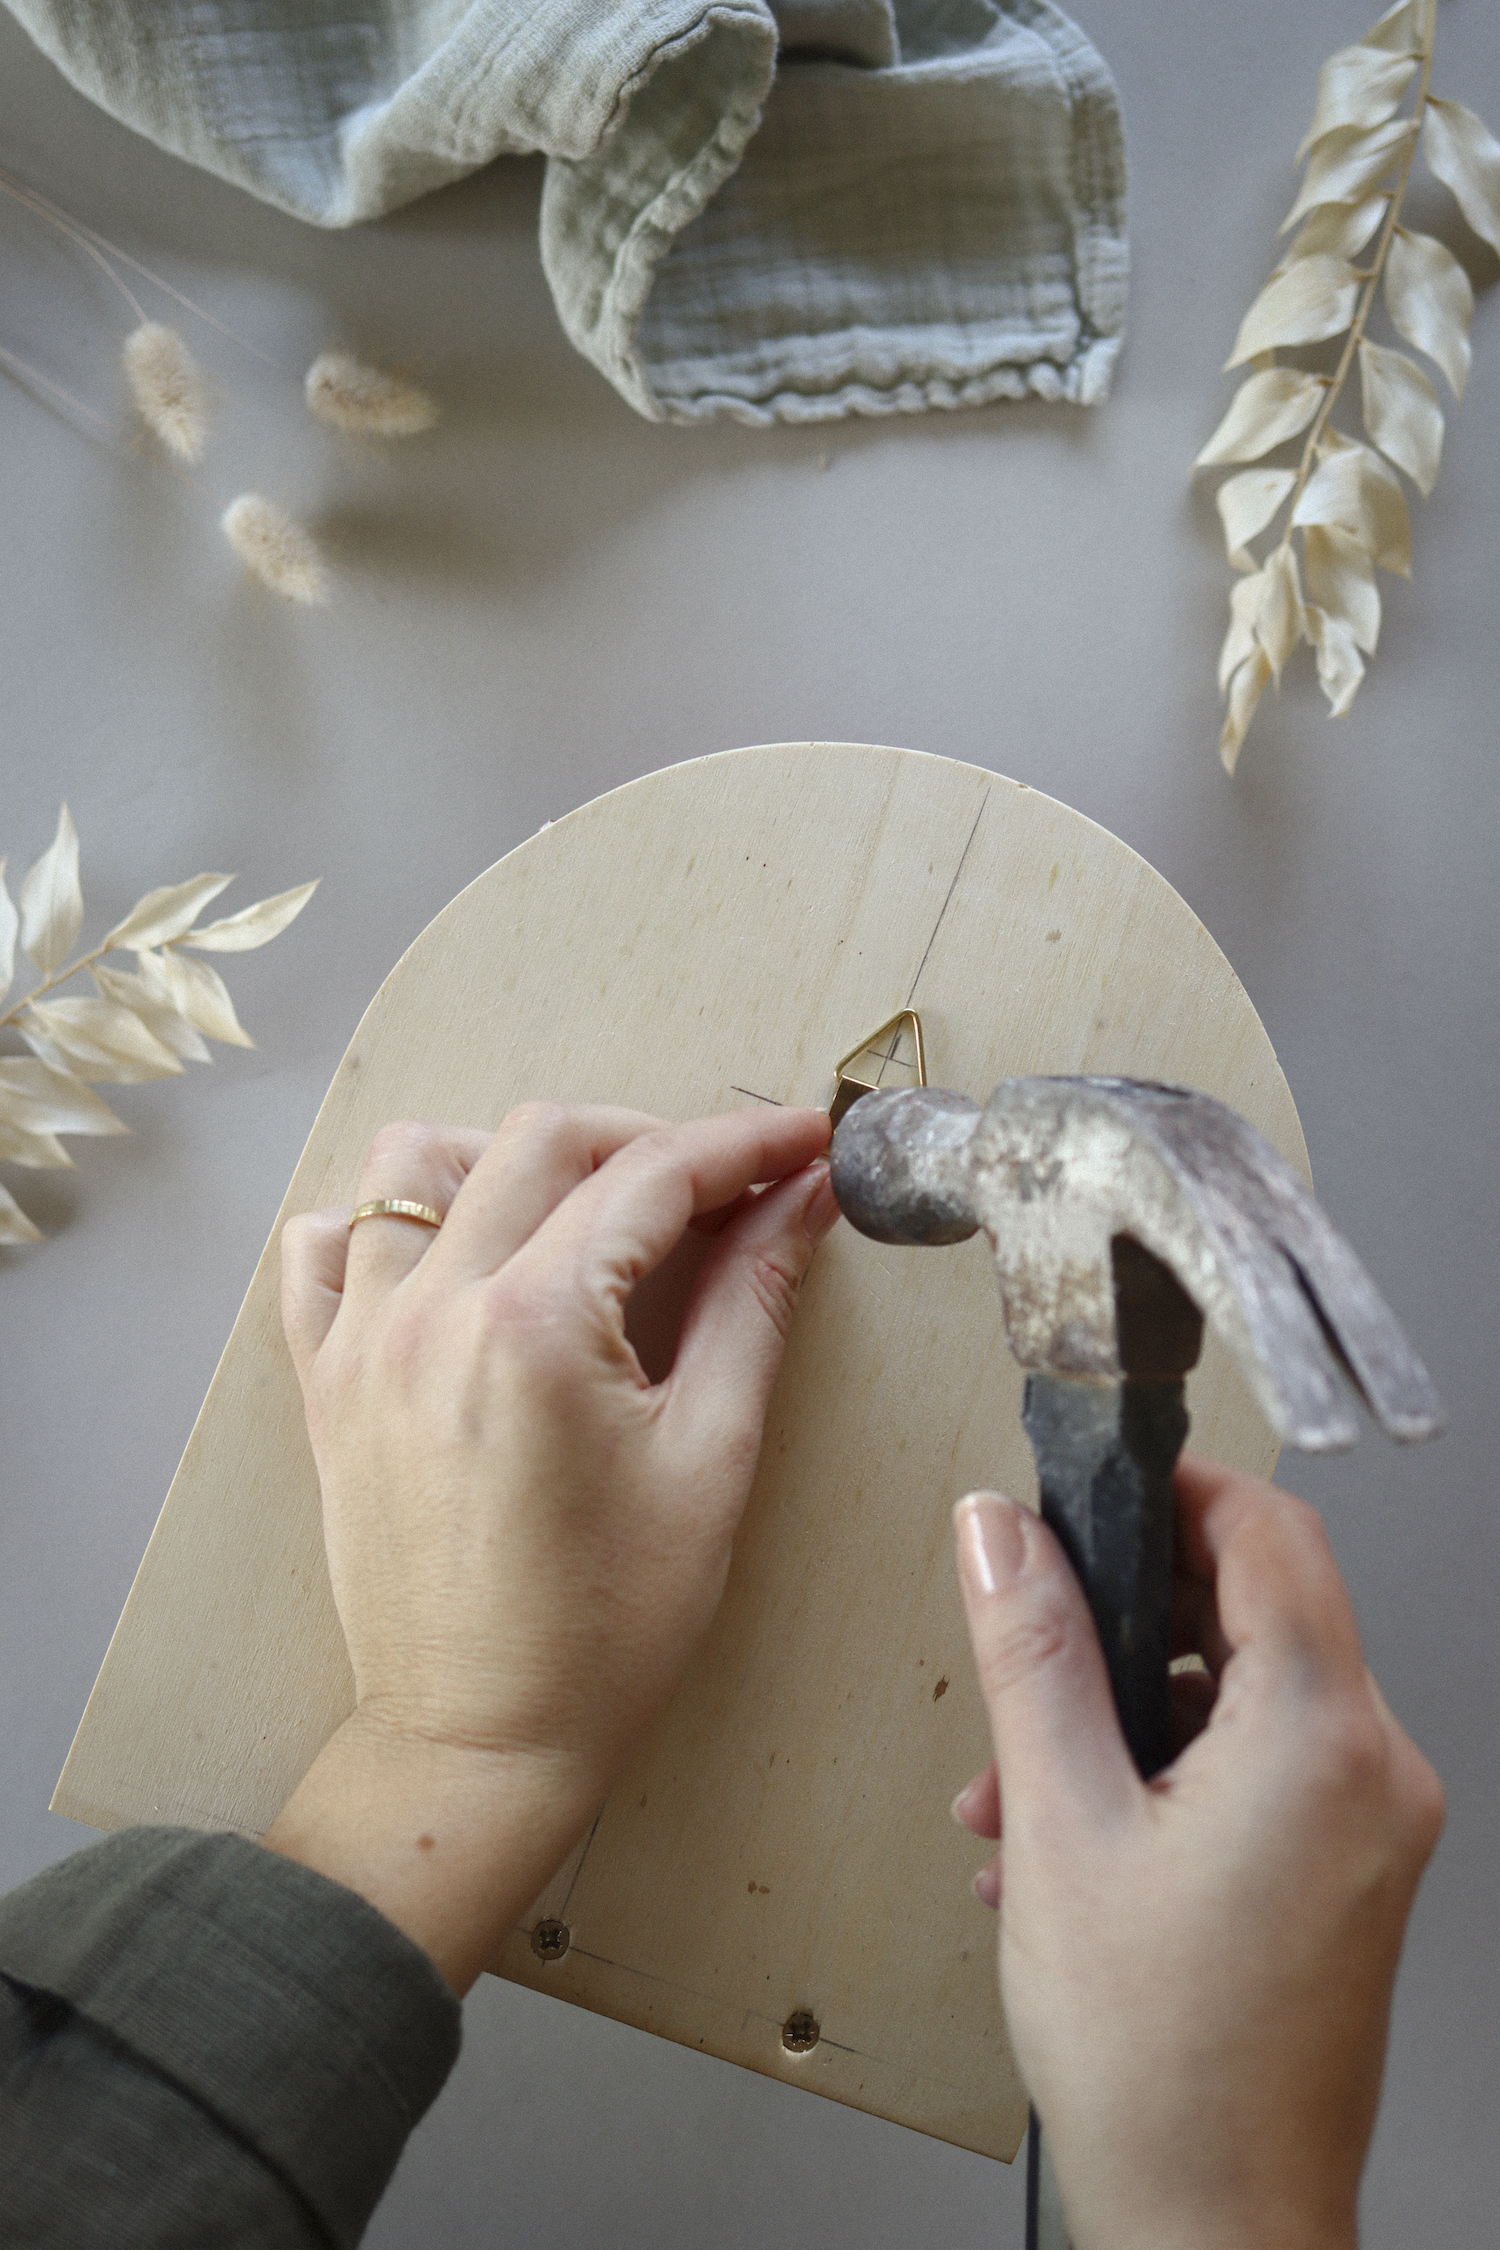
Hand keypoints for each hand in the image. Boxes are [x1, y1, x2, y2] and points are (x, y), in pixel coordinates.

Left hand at [263, 1102, 836, 1991]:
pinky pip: (322, 1246)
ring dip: (510, 1157)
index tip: (802, 1143)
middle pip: (542, 1140)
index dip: (743, 1145)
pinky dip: (384, 1219)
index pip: (651, 1176)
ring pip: (415, 1163)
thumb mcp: (710, 1460)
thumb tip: (797, 1204)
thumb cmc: (606, 1629)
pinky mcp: (325, 1381)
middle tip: (723, 1187)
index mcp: (534, 1326)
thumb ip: (751, 1307)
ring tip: (585, 1211)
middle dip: (648, 1141)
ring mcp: (362, 1341)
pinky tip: (454, 1252)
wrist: (481, 1739)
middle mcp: (432, 1310)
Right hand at [949, 1457, 1442, 2249]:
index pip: (1271, 1528)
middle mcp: (1374, 1773)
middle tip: (1031, 1650)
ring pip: (1243, 1693)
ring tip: (1025, 1786)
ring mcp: (1369, 1830)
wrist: (1218, 2230)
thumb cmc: (1162, 2067)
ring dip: (1124, 1710)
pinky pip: (1257, 1767)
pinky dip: (1162, 1769)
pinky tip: (1073, 1836)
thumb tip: (1002, 1532)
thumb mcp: (1063, 1823)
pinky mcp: (1346, 1874)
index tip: (1090, 1493)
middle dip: (1121, 1623)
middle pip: (1255, 1607)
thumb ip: (1033, 1652)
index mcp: (1324, 1740)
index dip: (1172, 1486)